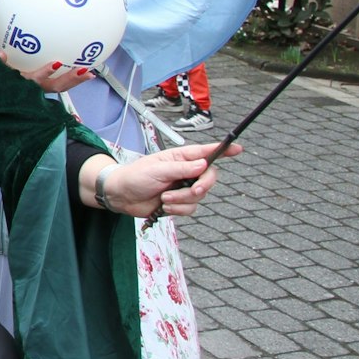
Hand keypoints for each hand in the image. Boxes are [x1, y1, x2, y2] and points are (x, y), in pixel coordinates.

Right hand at [2, 52, 97, 93]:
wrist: (1, 97)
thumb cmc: (0, 80)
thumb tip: (0, 54)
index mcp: (23, 84)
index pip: (35, 79)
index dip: (46, 72)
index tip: (56, 63)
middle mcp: (35, 89)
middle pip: (55, 86)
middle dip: (69, 79)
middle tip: (82, 70)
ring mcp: (42, 90)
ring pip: (61, 88)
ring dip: (76, 81)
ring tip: (90, 73)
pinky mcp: (47, 88)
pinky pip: (62, 86)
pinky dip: (74, 81)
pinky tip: (86, 74)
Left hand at [103, 143, 238, 218]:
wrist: (121, 196)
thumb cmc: (135, 176)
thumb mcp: (157, 170)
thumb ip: (181, 169)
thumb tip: (203, 164)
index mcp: (180, 157)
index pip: (206, 152)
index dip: (223, 150)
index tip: (238, 149)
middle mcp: (185, 171)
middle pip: (209, 178)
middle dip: (202, 186)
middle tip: (193, 189)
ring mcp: (183, 187)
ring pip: (200, 196)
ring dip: (182, 200)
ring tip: (164, 198)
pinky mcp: (179, 202)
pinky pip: (191, 208)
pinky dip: (178, 209)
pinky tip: (164, 206)